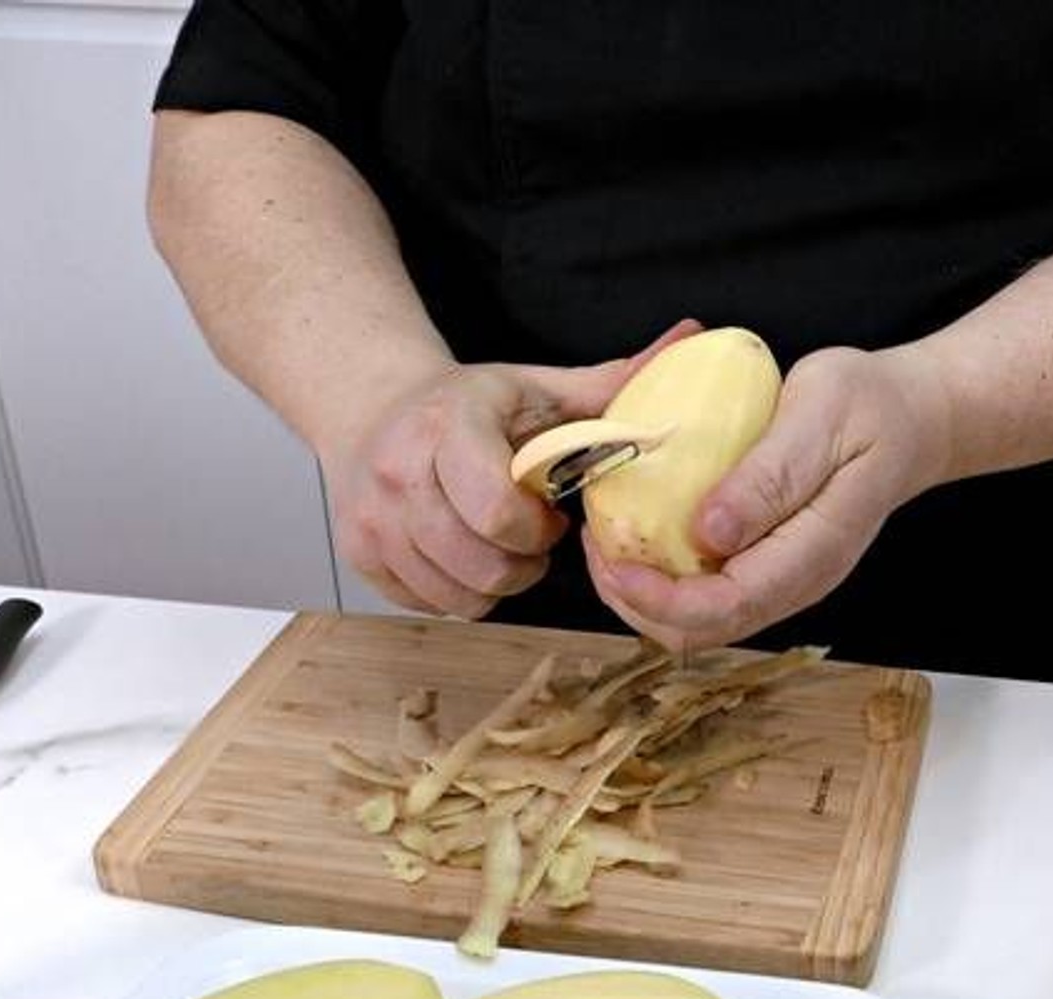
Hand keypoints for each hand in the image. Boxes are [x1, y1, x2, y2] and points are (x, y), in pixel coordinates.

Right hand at [324, 321, 699, 615]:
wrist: (373, 408)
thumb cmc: (474, 406)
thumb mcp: (541, 388)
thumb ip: (616, 379)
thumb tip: (693, 339)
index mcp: (450, 424)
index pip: (495, 508)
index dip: (536, 527)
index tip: (549, 512)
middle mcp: (399, 472)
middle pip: (480, 563)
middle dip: (523, 564)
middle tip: (531, 538)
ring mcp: (372, 518)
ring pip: (457, 594)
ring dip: (494, 583)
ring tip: (500, 546)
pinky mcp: (359, 555)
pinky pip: (427, 604)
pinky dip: (457, 592)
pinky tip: (465, 556)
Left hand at [584, 345, 950, 650]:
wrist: (913, 418)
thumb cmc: (871, 407)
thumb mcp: (823, 416)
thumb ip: (772, 475)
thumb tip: (709, 531)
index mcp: (811, 555)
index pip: (724, 608)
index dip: (658, 598)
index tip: (612, 556)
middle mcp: (794, 583)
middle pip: (699, 632)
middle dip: (634, 602)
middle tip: (596, 541)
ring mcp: (780, 580)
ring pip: (696, 621)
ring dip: (641, 592)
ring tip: (607, 534)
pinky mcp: (766, 564)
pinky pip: (704, 591)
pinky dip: (660, 573)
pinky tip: (639, 528)